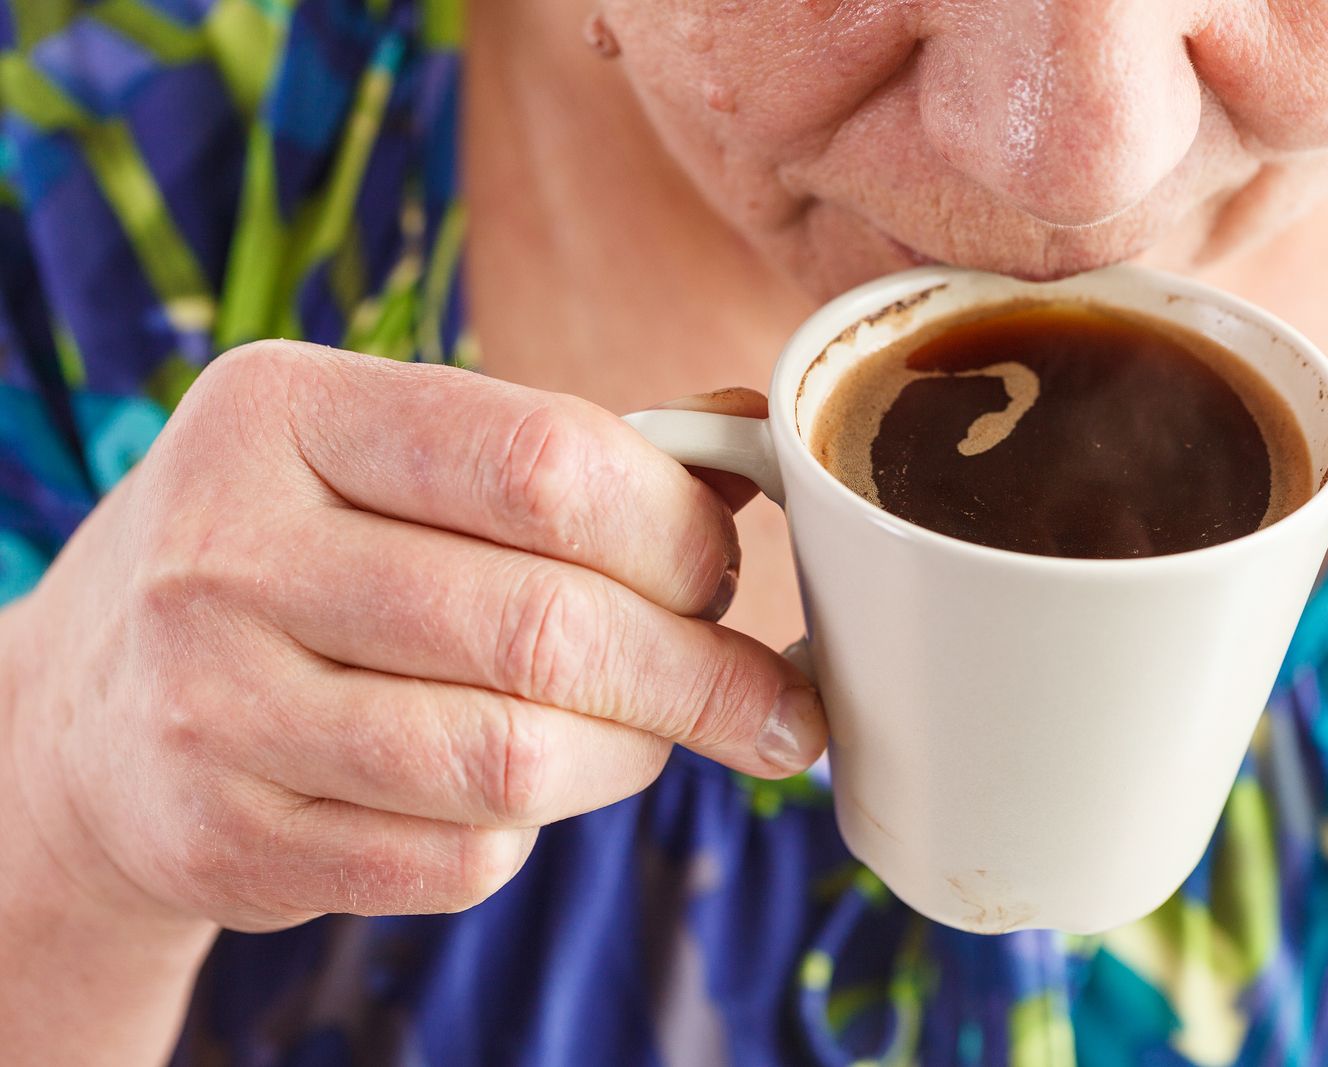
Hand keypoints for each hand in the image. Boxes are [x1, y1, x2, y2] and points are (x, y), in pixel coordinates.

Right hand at [2, 341, 823, 933]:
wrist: (87, 719)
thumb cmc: (288, 561)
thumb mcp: (379, 458)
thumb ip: (554, 451)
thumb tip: (748, 449)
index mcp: (283, 411)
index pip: (546, 461)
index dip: (677, 527)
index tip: (723, 566)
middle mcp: (227, 551)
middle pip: (549, 628)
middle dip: (697, 673)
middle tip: (757, 692)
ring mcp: (212, 707)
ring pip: (516, 761)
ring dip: (631, 756)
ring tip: (648, 732)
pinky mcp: (227, 840)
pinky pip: (462, 856)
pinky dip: (533, 831)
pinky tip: (526, 789)